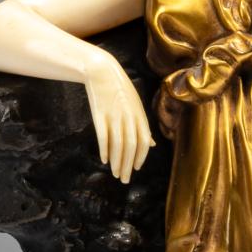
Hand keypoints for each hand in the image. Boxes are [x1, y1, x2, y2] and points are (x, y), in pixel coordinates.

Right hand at [82, 50, 154, 182]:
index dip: (140, 157)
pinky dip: (104, 149)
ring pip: (117, 144)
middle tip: (125, 180)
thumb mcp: (136, 106)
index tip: (136, 169)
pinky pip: (103, 136)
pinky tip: (104, 160)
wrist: (102, 71)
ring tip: (115, 174)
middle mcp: (128, 117)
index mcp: (139, 115)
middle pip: (130, 146)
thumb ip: (143, 126)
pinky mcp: (99, 115)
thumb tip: (152, 144)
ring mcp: (114, 116)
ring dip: (117, 162)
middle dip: (128, 165)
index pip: (143, 141)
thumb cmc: (121, 91)